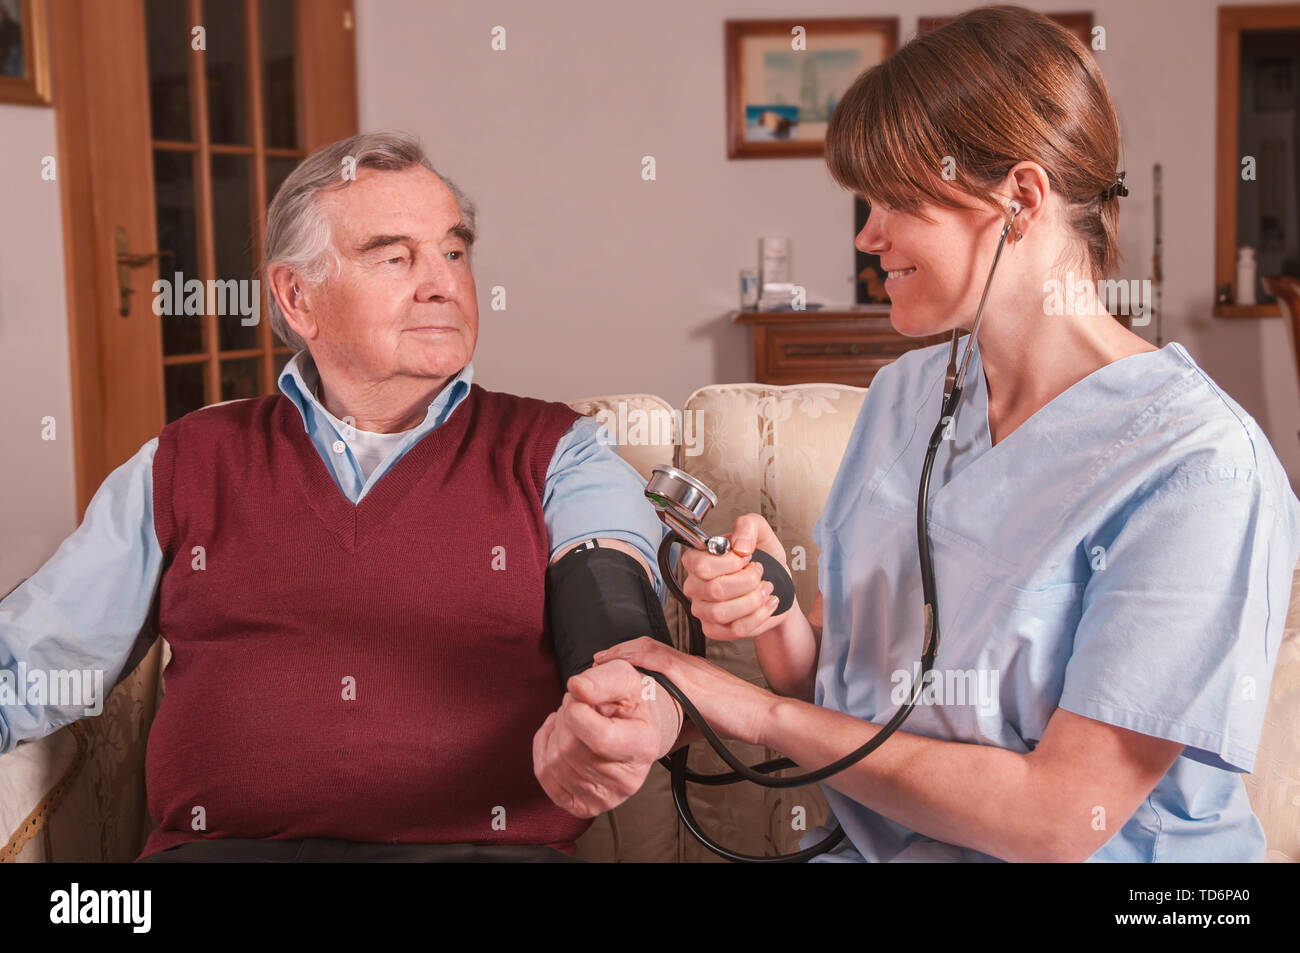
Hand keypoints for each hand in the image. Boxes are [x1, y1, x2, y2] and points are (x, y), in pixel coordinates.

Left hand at [532, 660, 682, 818]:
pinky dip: (543, 749)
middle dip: (564, 717)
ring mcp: (606, 798)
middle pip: (571, 749)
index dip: (577, 712)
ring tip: (573, 720)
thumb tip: (576, 687)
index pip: (601, 738)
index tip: (578, 695)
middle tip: (578, 704)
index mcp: (644, 746)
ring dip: (554, 731)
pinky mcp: (583, 806)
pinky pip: (545, 775)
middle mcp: (628, 780)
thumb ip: (602, 680)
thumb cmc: (629, 702)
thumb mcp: (623, 678)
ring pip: (555, 762)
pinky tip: (559, 737)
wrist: (634, 728)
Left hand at [593, 637, 777, 746]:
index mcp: (691, 669)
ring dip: (621, 652)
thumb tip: (661, 741)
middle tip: (598, 658)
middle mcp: (688, 663)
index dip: (630, 653)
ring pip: (648, 649)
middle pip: (646, 645)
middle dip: (620, 649)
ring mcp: (689, 668)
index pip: (655, 652)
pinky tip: (620, 665)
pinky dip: (635, 660)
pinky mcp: (690, 678)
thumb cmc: (737, 718)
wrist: (760, 715)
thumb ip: (681, 723)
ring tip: (600, 661)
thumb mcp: (703, 718)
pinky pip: (658, 661)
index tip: (611, 661)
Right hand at [682, 513, 788, 640]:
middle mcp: (696, 585)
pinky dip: (757, 617)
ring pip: (721, 612)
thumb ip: (747, 526)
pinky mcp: (714, 629)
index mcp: (698, 559)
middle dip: (747, 582)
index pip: (699, 565)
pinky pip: (733, 629)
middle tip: (760, 574)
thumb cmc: (765, 560)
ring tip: (765, 589)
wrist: (777, 586)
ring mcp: (703, 609)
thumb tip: (739, 546)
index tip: (746, 558)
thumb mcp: (761, 533)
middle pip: (714, 590)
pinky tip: (766, 604)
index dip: (729, 563)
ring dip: (752, 600)